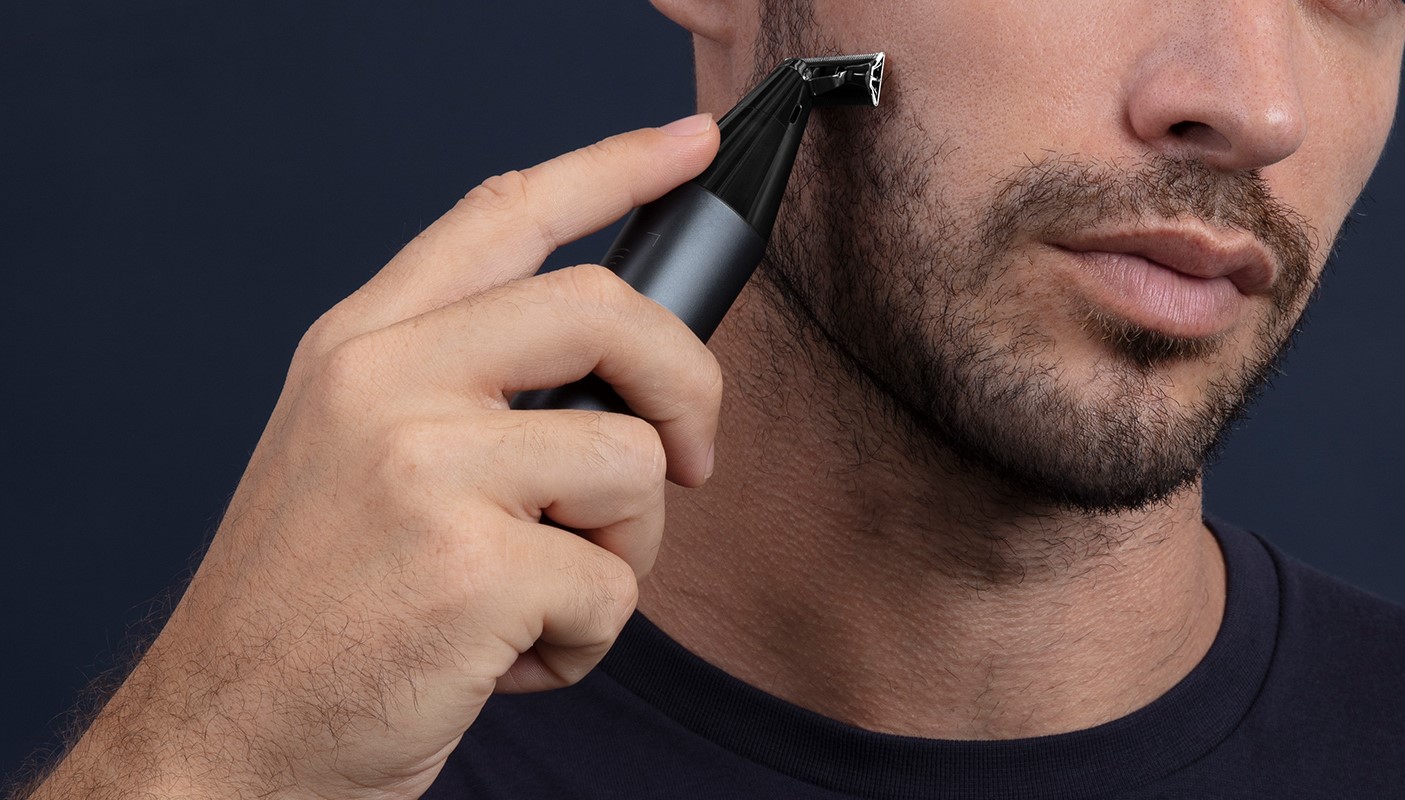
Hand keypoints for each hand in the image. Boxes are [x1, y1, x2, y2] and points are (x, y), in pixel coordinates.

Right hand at [28, 113, 720, 799]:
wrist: (225, 742)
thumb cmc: (312, 609)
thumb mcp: (354, 454)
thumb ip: (463, 388)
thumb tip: (618, 377)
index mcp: (360, 346)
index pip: (503, 214)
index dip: (610, 167)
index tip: (685, 146)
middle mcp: (382, 384)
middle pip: (604, 309)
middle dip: (687, 383)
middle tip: (693, 456)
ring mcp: (421, 469)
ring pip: (632, 463)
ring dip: (623, 551)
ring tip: (542, 596)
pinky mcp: (467, 567)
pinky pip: (614, 586)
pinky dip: (588, 639)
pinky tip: (510, 656)